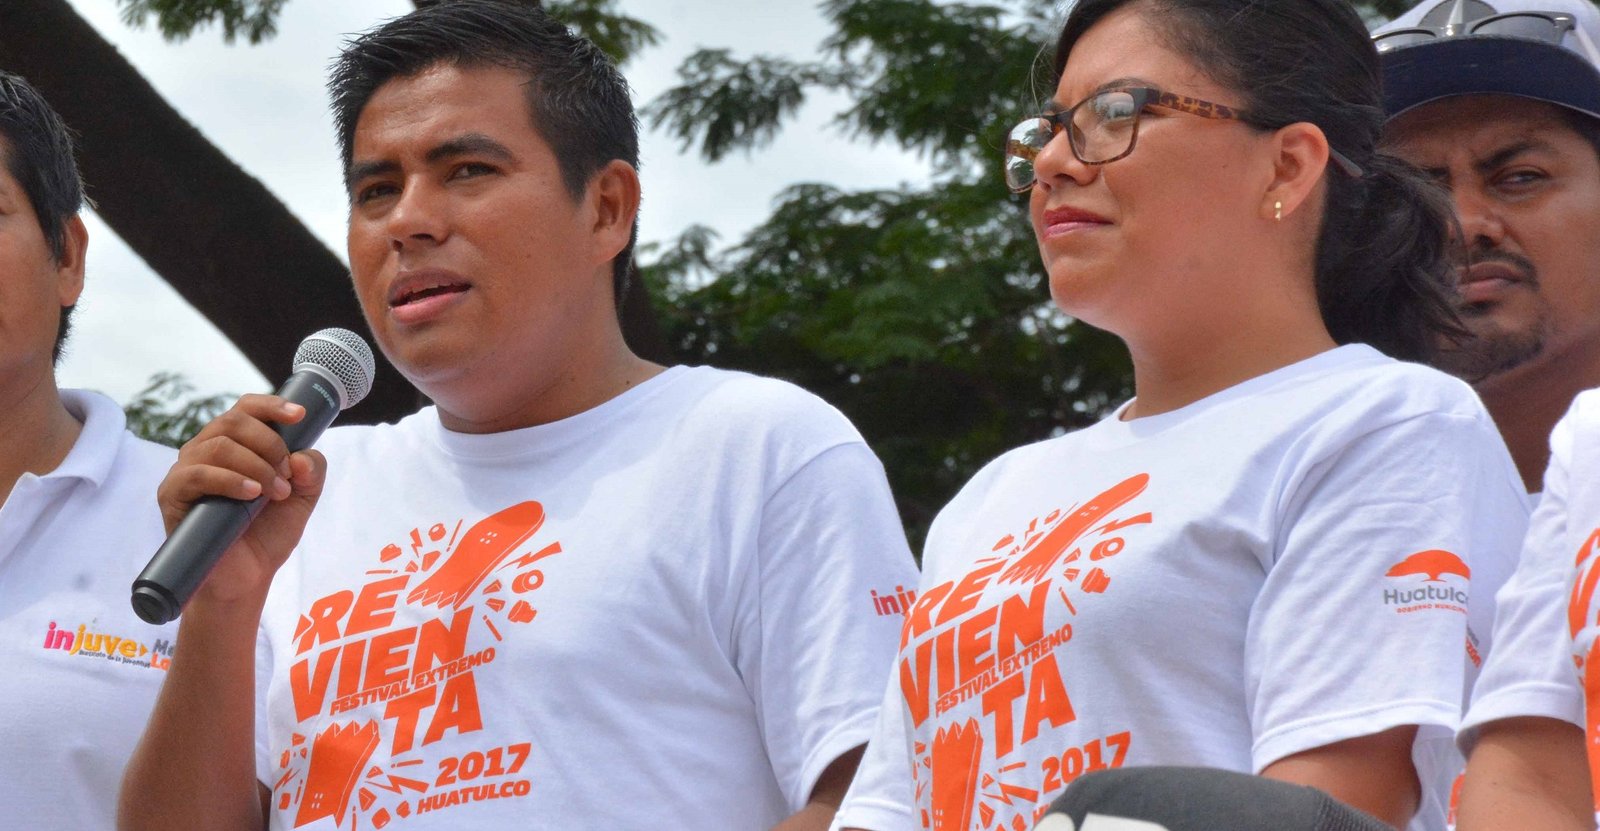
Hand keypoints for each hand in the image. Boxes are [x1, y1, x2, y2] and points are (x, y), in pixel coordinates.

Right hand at [156, 394, 326, 605]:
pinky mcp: (172, 495)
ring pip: (218, 445)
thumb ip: (312, 473)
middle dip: (270, 444)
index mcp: (236, 444)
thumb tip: (301, 456)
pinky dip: (230, 480)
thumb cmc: (267, 533)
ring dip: (256, 465)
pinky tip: (251, 494)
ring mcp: (186, 470)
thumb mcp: (302, 499)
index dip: (271, 406)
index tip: (299, 416)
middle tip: (287, 476)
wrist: (245, 577)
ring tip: (274, 492)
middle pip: (234, 421)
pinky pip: (196, 474)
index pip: (246, 408)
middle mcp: (206, 450)